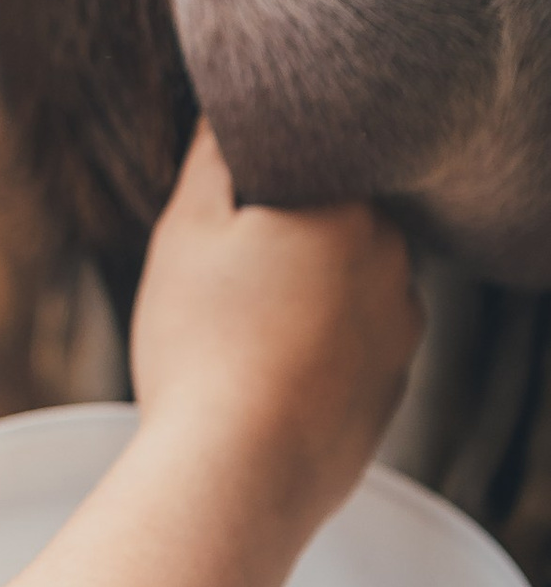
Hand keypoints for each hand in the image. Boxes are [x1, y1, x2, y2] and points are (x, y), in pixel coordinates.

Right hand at [130, 125, 422, 532]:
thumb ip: (215, 158)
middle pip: (339, 224)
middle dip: (290, 236)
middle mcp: (393, 264)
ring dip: (308, 294)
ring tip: (241, 330)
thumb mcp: (186, 232)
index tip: (227, 206)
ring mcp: (400, 334)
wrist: (237, 475)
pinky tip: (265, 372)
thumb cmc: (202, 345)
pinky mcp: (391, 391)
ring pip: (350, 287)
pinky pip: (354, 346)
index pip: (319, 164)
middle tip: (224, 270)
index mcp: (348, 211)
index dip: (266, 179)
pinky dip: (317, 349)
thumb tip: (230, 111)